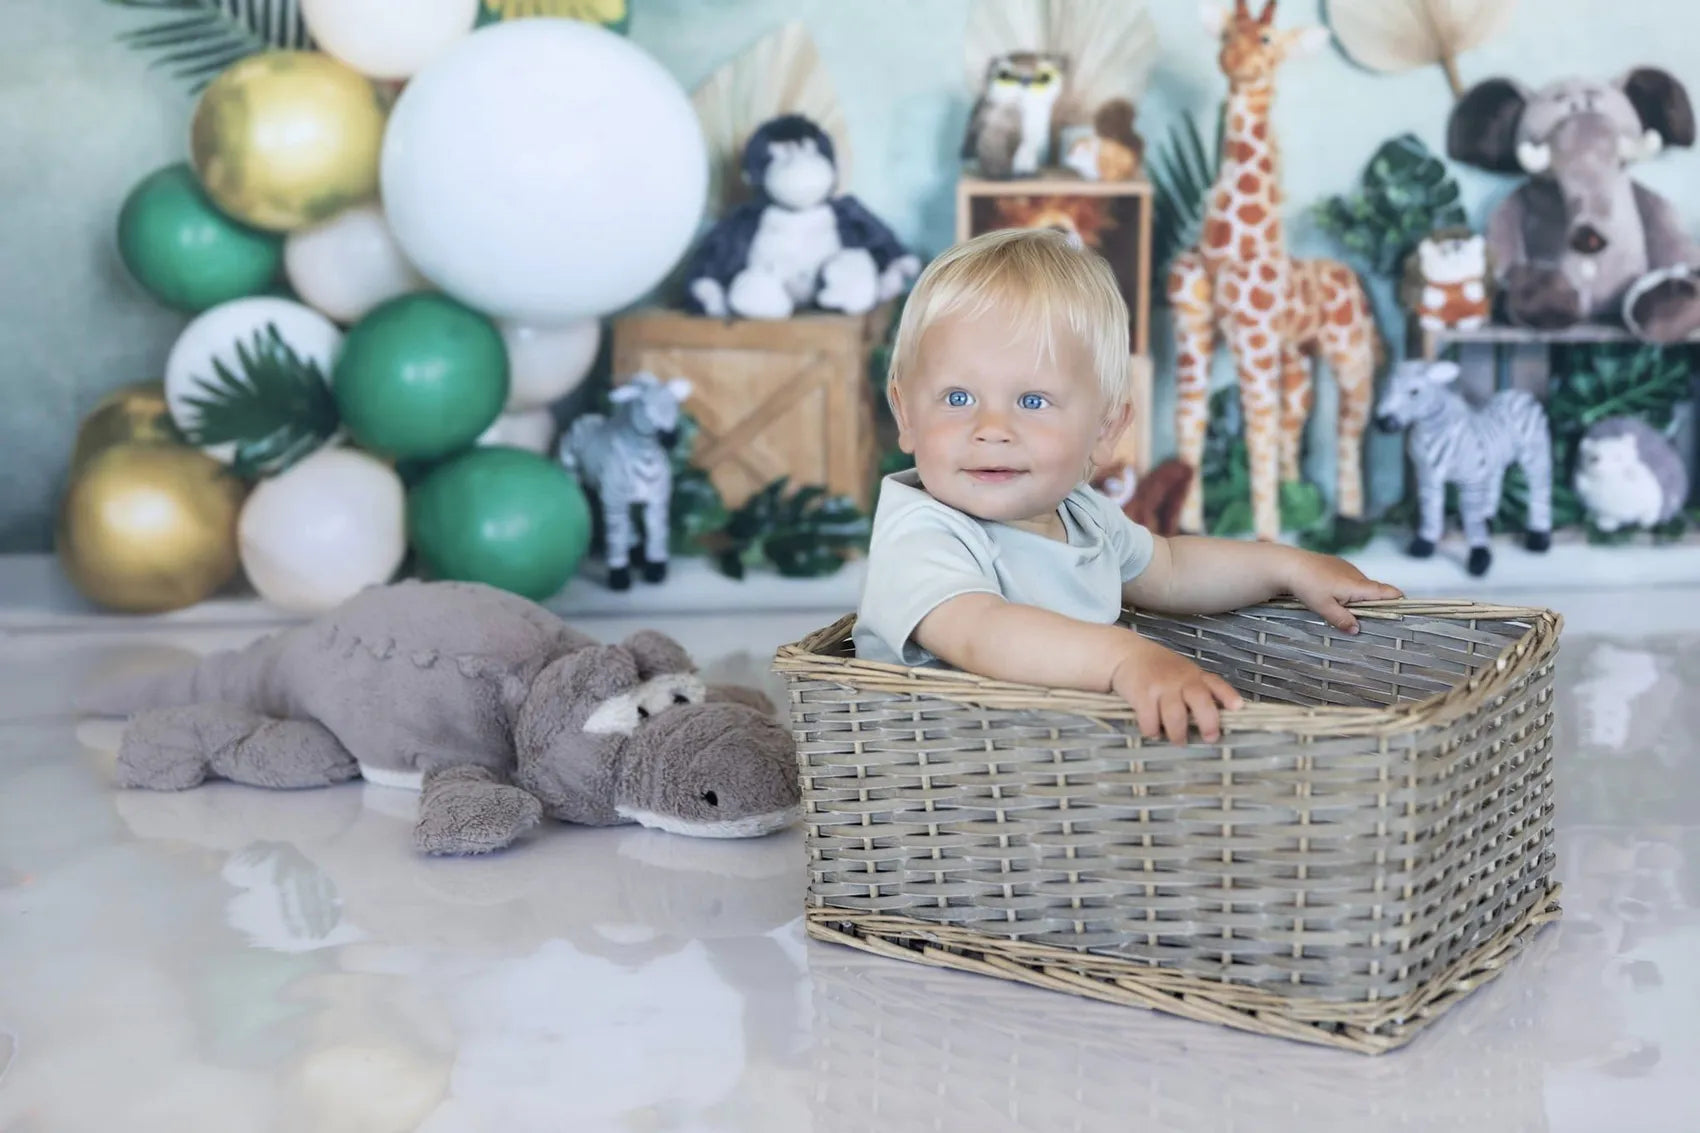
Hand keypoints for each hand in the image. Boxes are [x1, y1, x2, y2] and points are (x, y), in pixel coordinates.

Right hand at [1110, 637, 1242, 744]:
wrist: (1127, 654)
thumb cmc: (1160, 669)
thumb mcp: (1183, 673)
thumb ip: (1199, 689)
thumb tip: (1219, 716)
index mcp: (1195, 675)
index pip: (1216, 684)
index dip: (1228, 696)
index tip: (1238, 708)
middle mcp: (1181, 679)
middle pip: (1200, 701)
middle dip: (1208, 722)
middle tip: (1210, 738)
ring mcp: (1161, 687)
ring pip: (1175, 716)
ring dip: (1178, 734)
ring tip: (1178, 740)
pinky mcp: (1142, 695)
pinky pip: (1150, 720)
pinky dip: (1152, 731)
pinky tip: (1153, 731)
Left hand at [1286, 551, 1402, 634]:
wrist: (1289, 565)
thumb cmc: (1308, 586)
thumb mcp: (1324, 607)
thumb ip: (1342, 619)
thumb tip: (1357, 630)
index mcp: (1358, 586)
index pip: (1388, 592)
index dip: (1398, 601)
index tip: (1403, 612)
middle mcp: (1357, 575)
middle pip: (1375, 591)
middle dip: (1374, 605)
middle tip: (1368, 620)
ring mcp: (1347, 568)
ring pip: (1361, 586)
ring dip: (1357, 598)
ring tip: (1344, 610)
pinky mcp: (1337, 565)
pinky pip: (1349, 580)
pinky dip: (1347, 590)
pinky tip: (1332, 596)